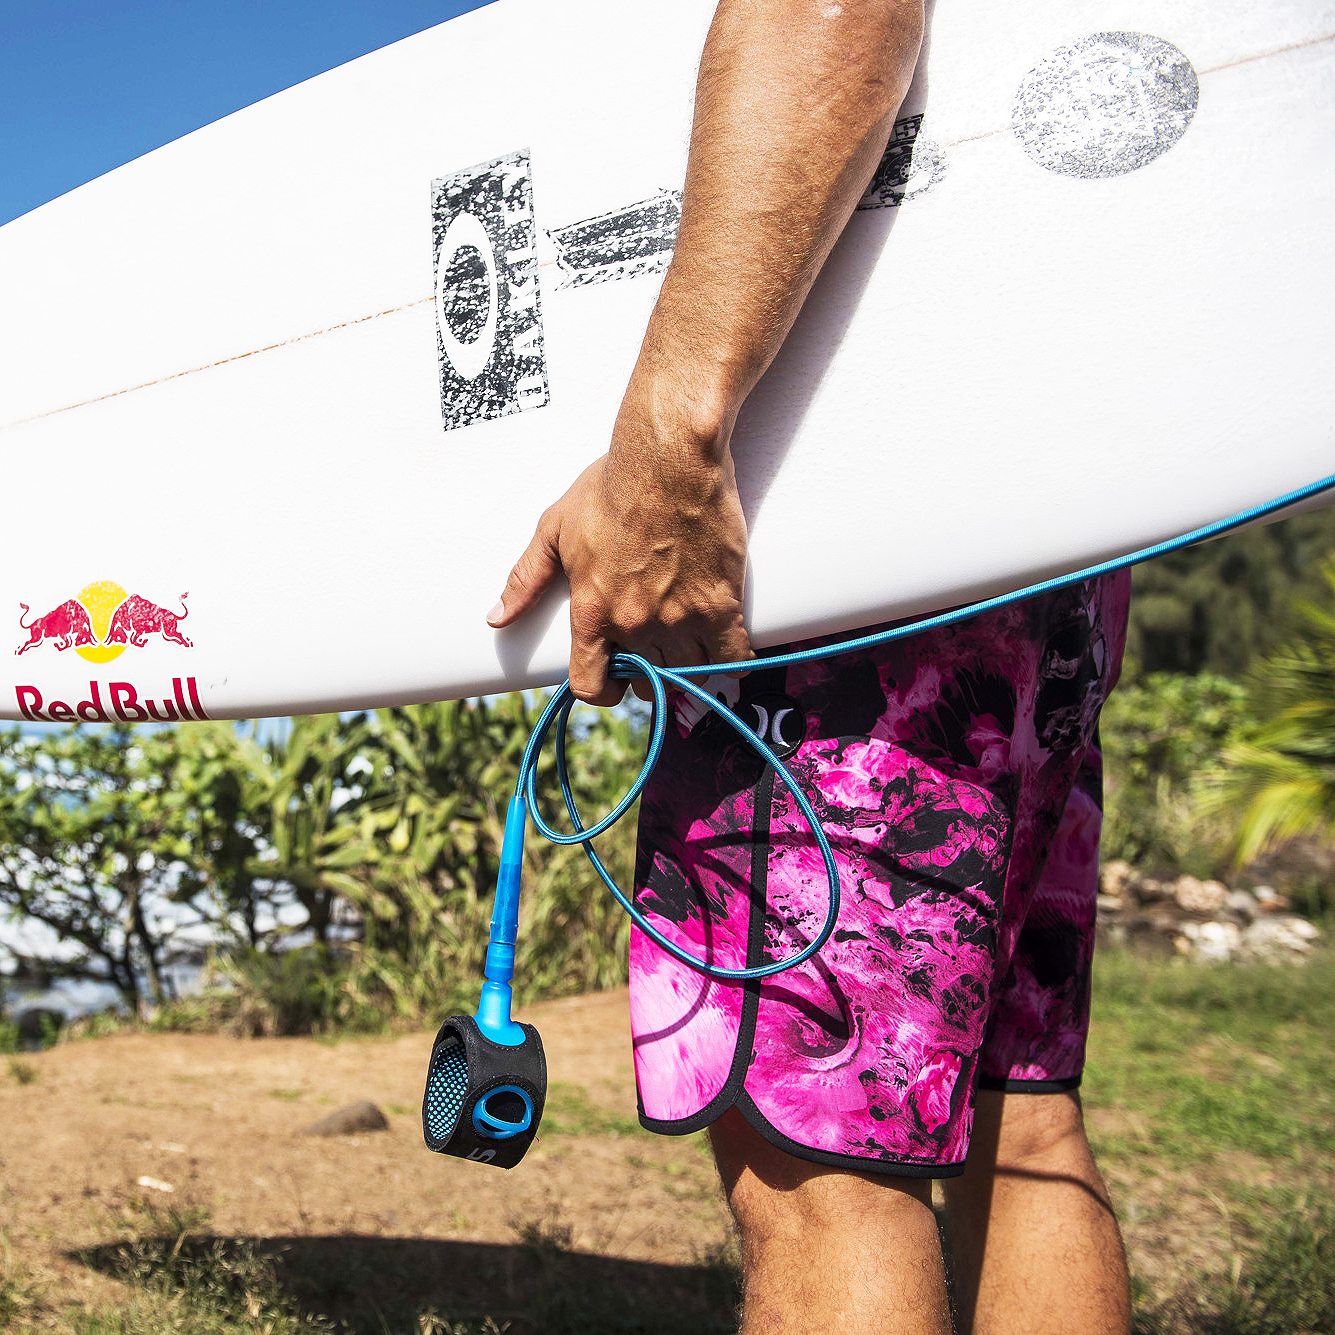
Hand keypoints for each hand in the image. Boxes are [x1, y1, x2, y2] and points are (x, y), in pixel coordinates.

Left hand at [487, 420, 751, 705]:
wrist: (669, 459)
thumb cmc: (611, 486)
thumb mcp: (554, 528)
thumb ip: (526, 579)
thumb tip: (497, 618)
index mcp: (592, 613)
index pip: (592, 686)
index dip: (604, 689)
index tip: (615, 677)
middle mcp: (634, 625)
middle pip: (647, 684)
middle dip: (650, 673)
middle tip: (657, 648)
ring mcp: (680, 619)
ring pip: (689, 673)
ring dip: (690, 665)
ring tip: (691, 642)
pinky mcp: (721, 604)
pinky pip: (733, 659)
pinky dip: (733, 662)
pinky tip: (728, 651)